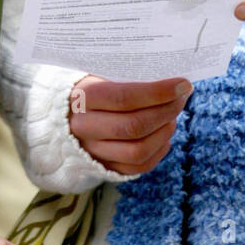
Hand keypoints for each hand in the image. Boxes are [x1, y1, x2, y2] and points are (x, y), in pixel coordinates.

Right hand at [68, 75, 192, 175]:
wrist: (62, 115)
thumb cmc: (91, 89)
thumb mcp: (99, 76)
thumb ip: (129, 79)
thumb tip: (172, 82)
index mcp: (81, 98)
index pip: (124, 97)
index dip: (157, 92)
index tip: (182, 84)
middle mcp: (83, 127)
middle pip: (133, 126)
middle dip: (166, 111)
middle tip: (182, 98)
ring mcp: (91, 151)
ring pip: (137, 151)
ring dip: (164, 132)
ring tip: (173, 116)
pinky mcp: (103, 168)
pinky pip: (137, 167)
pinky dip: (159, 151)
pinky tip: (165, 134)